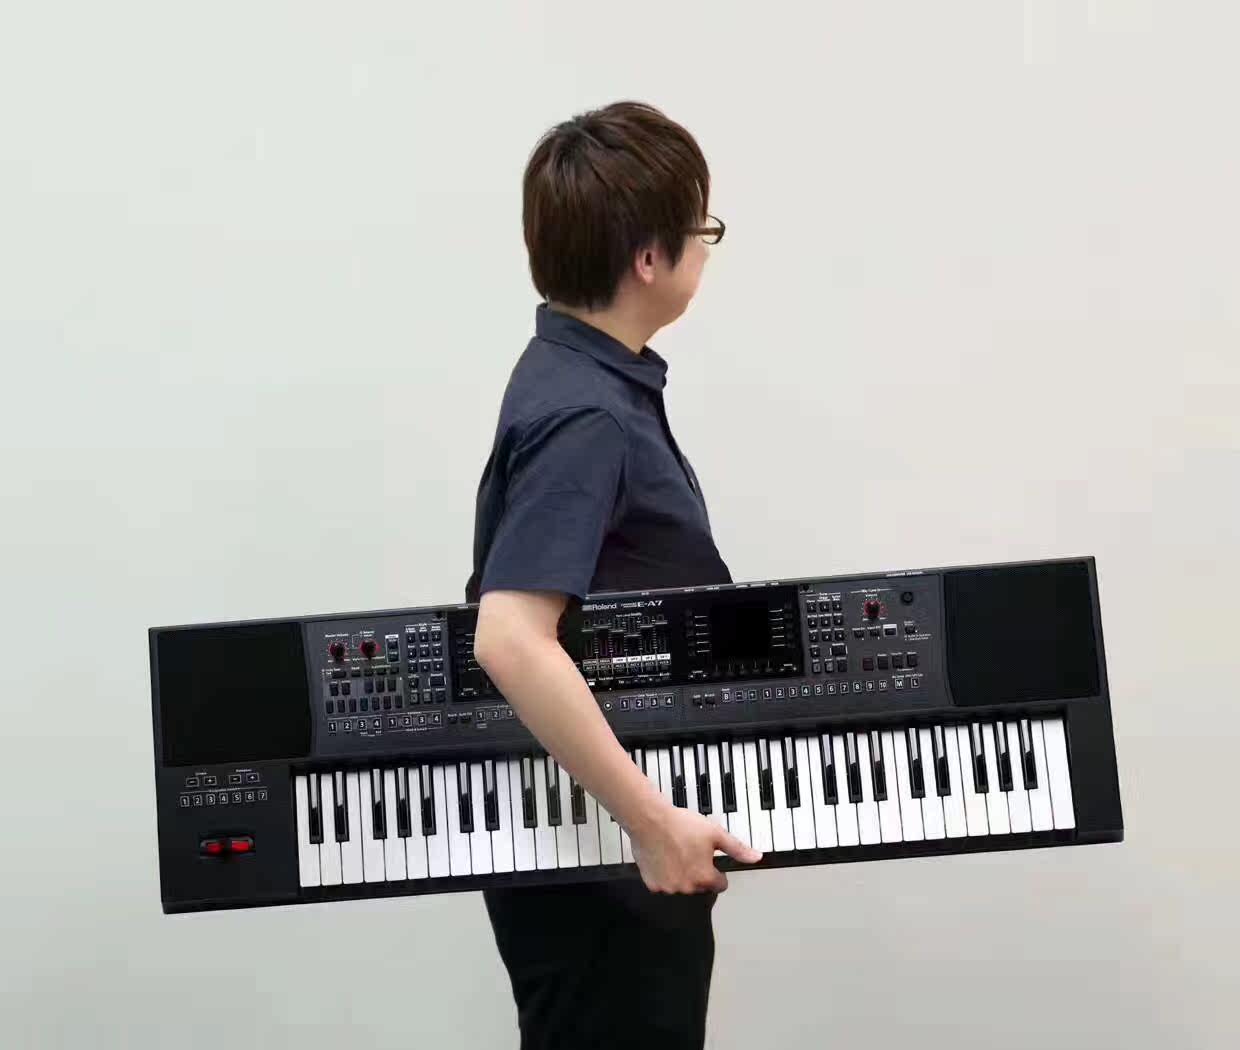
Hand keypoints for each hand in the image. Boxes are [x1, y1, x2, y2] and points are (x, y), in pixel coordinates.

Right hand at [630, 801, 762, 893]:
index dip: (717, 870)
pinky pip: (663, 884)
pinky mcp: (652, 884)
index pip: (720, 884)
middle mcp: (687, 888)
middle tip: (691, 850)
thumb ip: (737, 849)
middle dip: (698, 871)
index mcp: (705, 878)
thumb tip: (756, 857)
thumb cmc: (681, 825)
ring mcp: (668, 888)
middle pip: (700, 885)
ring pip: (681, 885)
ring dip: (681, 874)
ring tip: (676, 851)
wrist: (650, 820)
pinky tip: (663, 857)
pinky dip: (664, 875)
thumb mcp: (716, 833)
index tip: (710, 859)